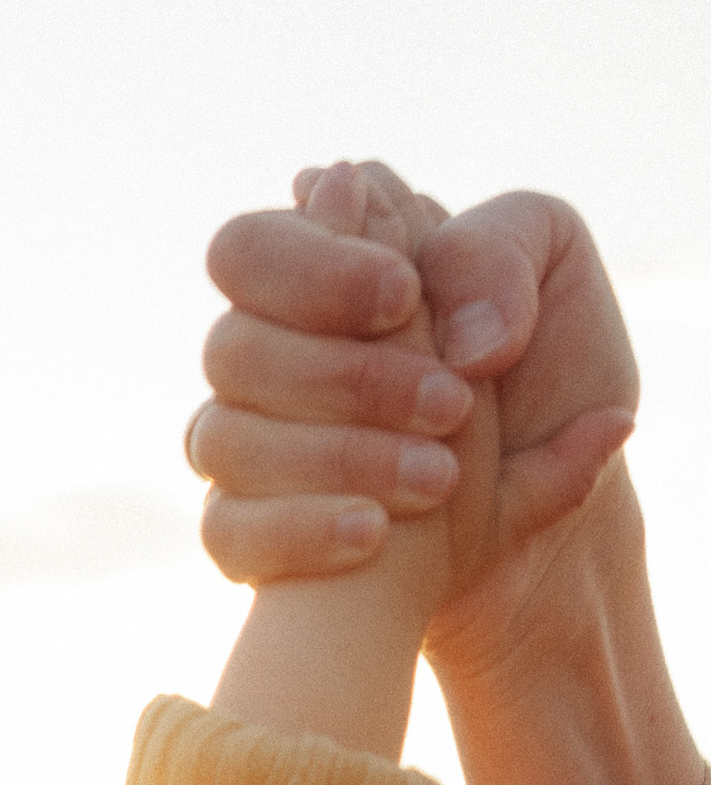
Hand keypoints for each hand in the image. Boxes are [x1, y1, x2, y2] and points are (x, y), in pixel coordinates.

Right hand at [205, 168, 498, 761]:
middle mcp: (267, 357)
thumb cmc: (552, 386)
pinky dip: (301, 528)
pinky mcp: (246, 535)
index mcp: (322, 274)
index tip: (405, 295)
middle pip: (229, 346)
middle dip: (345, 376)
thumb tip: (437, 316)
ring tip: (442, 478)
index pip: (248, 249)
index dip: (312, 267)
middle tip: (453, 402)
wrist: (562, 522)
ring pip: (222, 438)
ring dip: (337, 455)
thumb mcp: (555, 285)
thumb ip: (491, 253)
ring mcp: (246, 448)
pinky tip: (374, 532)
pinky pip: (224, 532)